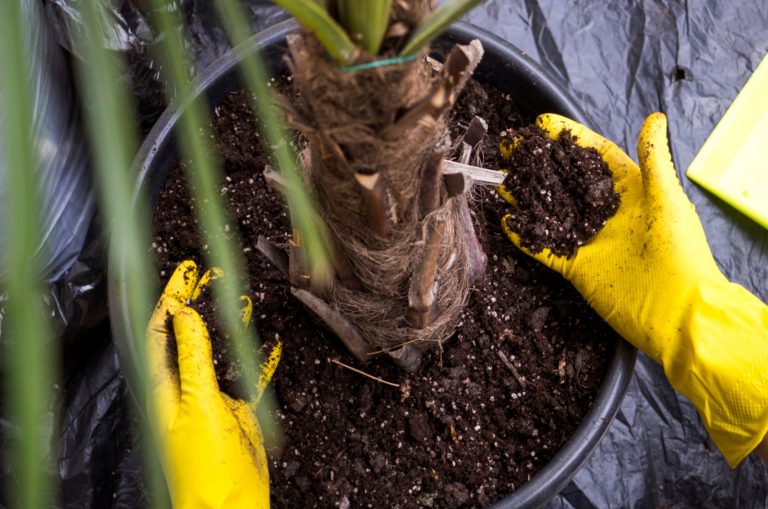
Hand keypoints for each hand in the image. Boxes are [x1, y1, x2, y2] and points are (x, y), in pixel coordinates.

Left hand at [147, 260, 280, 508]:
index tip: (186, 271)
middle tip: (211, 274)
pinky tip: (274, 343)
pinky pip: (251, 378)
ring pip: (220, 351)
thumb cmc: (204, 464)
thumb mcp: (197, 402)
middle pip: (189, 335)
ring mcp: (212, 400)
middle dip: (197, 303)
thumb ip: (194, 356)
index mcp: (166, 385)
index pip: (162, 330)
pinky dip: (262, 360)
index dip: (171, 297)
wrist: (228, 507)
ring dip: (229, 325)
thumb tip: (183, 312)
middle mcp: (186, 388)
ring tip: (241, 297)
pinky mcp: (237, 412)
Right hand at [500, 113, 767, 466]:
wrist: (678, 313)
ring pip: (550, 212)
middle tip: (511, 147)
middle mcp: (606, 212)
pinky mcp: (576, 266)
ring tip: (501, 180)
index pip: (595, 157)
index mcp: (631, 191)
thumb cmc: (681, 253)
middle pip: (566, 181)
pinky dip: (525, 237)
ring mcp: (589, 239)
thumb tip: (655, 117)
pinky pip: (545, 248)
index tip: (543, 125)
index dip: (570, 139)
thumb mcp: (667, 200)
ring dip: (526, 196)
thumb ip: (655, 159)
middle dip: (539, 163)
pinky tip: (506, 221)